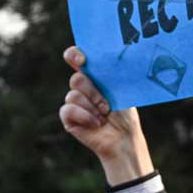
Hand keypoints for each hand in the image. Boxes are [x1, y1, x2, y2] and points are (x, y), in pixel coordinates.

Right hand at [59, 46, 154, 184]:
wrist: (123, 137)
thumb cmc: (125, 113)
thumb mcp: (121, 90)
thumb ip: (110, 75)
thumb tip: (106, 62)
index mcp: (93, 75)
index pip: (76, 57)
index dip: (74, 54)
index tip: (82, 60)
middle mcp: (82, 87)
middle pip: (76, 79)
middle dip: (93, 92)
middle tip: (107, 105)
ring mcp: (74, 102)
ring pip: (73, 95)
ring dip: (92, 108)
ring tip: (104, 117)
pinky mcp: (68, 117)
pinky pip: (68, 110)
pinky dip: (84, 116)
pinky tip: (96, 124)